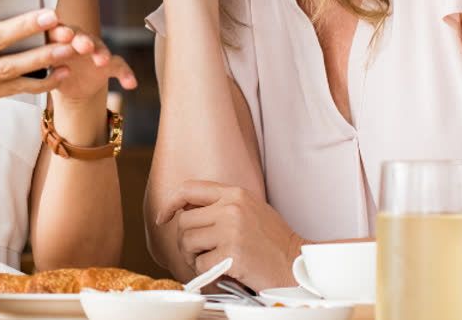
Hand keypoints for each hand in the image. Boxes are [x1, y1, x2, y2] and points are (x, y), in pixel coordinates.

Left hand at [45, 24, 136, 105]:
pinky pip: (119, 66)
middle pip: (80, 36)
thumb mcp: (45, 76)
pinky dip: (126, 74)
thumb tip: (45, 73)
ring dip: (101, 53)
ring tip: (103, 61)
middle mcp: (77, 42)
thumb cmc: (53, 76)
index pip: (58, 32)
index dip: (61, 32)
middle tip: (85, 46)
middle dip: (83, 40)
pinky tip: (130, 83)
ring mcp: (94, 52)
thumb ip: (47, 72)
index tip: (64, 35)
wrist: (69, 89)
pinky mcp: (109, 64)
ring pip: (100, 48)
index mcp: (57, 41)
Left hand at [156, 179, 305, 289]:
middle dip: (185, 240)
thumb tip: (185, 210)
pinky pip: (200, 263)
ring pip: (187, 242)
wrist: (297, 264)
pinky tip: (222, 271)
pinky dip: (205, 272)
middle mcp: (232, 208)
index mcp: (235, 193)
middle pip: (184, 221)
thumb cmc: (273, 241)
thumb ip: (221, 206)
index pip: (189, 189)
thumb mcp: (250, 210)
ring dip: (193, 257)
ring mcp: (232, 230)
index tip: (164, 217)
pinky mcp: (232, 254)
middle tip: (197, 253)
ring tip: (210, 262)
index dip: (170, 203)